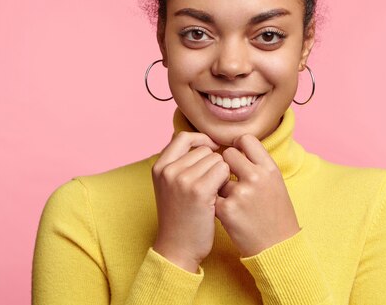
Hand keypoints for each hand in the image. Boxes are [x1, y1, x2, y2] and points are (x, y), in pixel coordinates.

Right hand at [152, 131, 229, 271]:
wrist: (177, 248)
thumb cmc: (180, 216)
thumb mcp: (169, 186)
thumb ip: (179, 163)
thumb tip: (201, 141)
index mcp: (159, 166)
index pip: (183, 137)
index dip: (201, 140)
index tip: (211, 149)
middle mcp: (169, 170)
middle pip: (204, 149)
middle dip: (212, 163)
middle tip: (209, 185)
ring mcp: (182, 179)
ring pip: (216, 158)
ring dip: (220, 173)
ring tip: (212, 192)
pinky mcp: (199, 190)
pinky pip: (223, 170)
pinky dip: (226, 181)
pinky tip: (220, 195)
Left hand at [215, 134, 300, 256]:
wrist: (276, 247)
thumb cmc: (275, 213)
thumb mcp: (274, 182)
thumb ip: (257, 163)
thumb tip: (234, 145)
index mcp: (270, 168)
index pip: (246, 139)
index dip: (238, 146)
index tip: (237, 156)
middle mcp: (256, 177)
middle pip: (227, 154)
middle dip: (225, 165)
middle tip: (231, 179)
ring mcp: (240, 193)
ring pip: (216, 176)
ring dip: (220, 186)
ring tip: (235, 201)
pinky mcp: (226, 210)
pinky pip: (212, 195)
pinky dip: (215, 202)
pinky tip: (228, 212)